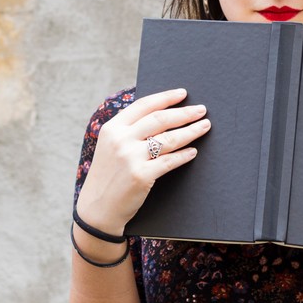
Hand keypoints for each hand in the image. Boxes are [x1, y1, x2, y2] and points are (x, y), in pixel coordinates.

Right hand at [74, 88, 208, 236]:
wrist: (97, 209)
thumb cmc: (108, 175)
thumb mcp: (109, 146)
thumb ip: (129, 130)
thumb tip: (162, 115)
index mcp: (112, 128)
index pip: (144, 105)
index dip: (165, 97)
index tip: (183, 93)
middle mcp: (120, 139)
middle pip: (159, 119)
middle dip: (184, 113)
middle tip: (201, 110)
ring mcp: (130, 158)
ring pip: (168, 139)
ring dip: (190, 131)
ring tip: (204, 126)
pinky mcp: (141, 176)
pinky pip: (169, 161)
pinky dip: (184, 155)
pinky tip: (193, 151)